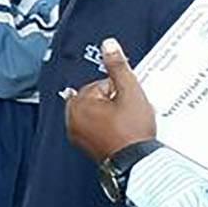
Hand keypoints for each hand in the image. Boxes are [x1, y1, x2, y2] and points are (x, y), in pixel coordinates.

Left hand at [64, 38, 155, 164]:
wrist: (135, 162)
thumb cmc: (132, 132)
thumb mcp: (130, 92)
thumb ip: (118, 67)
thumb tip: (109, 44)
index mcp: (78, 104)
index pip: (102, 84)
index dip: (120, 90)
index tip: (129, 102)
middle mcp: (71, 118)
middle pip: (96, 97)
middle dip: (113, 101)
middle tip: (128, 113)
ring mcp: (76, 133)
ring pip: (95, 111)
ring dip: (109, 113)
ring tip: (125, 123)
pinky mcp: (83, 144)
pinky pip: (93, 126)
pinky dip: (104, 126)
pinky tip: (118, 130)